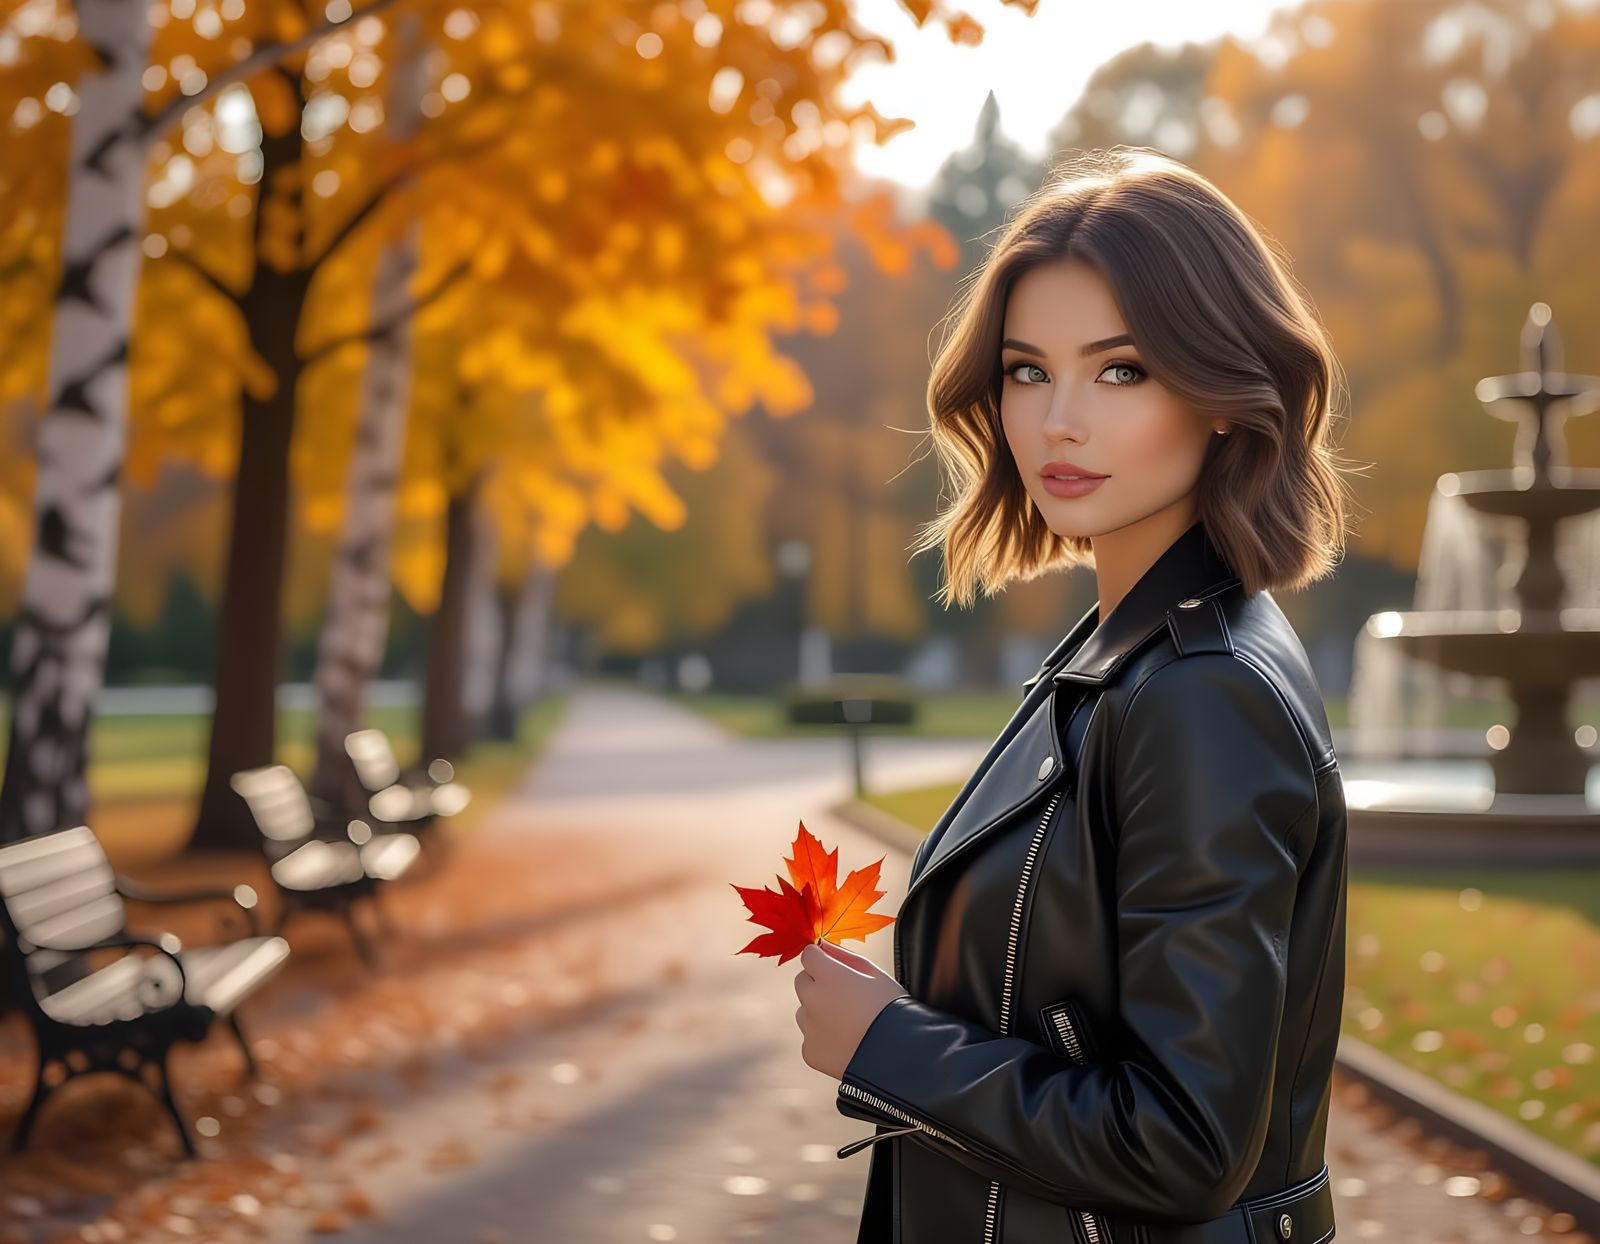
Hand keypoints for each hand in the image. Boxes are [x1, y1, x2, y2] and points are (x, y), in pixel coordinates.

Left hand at [793, 938, 909, 1079]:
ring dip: (818, 1012)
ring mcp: (809, 1027)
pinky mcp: (810, 1051)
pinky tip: (846, 1042)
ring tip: (848, 1022)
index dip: (821, 960)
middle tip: (844, 997)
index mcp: (829, 976)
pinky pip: (810, 1038)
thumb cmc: (892, 1010)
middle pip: (802, 982)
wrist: (900, 1056)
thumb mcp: (876, 973)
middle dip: (817, 984)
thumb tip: (823, 946)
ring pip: (804, 1011)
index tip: (832, 968)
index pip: (808, 956)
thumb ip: (844, 956)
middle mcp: (813, 999)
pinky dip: (823, 1038)